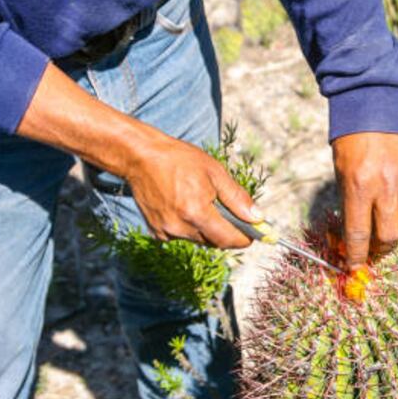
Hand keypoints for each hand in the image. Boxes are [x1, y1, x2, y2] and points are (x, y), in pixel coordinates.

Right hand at [125, 136, 260, 247]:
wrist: (140, 157)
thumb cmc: (179, 160)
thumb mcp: (215, 172)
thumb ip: (237, 198)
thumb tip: (257, 218)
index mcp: (196, 213)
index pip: (229, 239)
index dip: (245, 238)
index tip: (254, 233)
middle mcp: (180, 228)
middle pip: (214, 241)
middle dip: (226, 231)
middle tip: (229, 211)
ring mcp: (166, 232)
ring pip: (198, 239)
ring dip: (207, 228)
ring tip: (201, 201)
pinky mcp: (156, 232)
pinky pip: (182, 236)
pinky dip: (189, 227)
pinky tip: (184, 206)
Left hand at [332, 132, 397, 269]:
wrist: (375, 105)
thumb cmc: (351, 141)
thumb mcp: (341, 173)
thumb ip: (350, 205)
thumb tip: (356, 238)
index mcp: (359, 186)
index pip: (359, 235)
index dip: (357, 256)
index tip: (354, 266)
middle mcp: (386, 186)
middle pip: (389, 237)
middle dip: (379, 248)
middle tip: (373, 247)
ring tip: (388, 218)